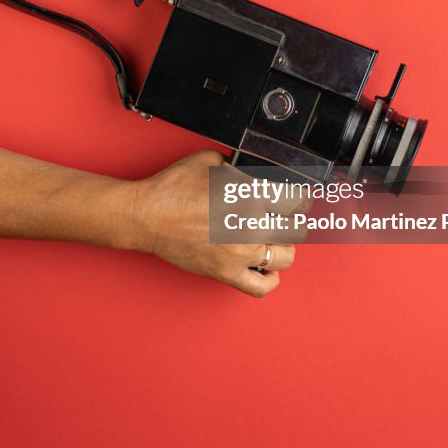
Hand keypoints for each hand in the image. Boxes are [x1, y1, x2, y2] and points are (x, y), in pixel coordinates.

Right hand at [125, 150, 296, 296]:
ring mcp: (239, 252)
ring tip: (275, 238)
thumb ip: (239, 164)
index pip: (297, 200)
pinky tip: (267, 267)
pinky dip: (271, 279)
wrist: (146, 216)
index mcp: (249, 194)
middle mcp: (249, 225)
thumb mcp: (211, 160)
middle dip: (291, 220)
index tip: (298, 198)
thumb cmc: (173, 189)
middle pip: (296, 229)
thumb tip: (255, 170)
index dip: (300, 198)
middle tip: (284, 216)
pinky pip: (262, 287)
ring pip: (286, 257)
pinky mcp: (226, 273)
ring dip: (284, 246)